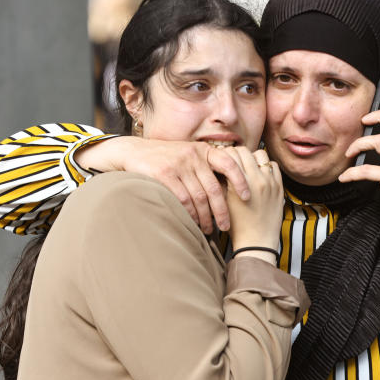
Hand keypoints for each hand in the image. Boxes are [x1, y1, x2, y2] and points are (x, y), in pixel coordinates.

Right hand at [76, 136, 249, 233]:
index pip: (229, 163)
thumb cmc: (165, 159)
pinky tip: (193, 222)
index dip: (240, 180)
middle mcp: (193, 155)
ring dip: (205, 217)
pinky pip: (182, 199)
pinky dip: (190, 214)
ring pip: (199, 197)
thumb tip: (227, 191)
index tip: (247, 197)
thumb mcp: (188, 156)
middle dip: (222, 211)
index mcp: (203, 150)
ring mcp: (178, 164)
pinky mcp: (164, 173)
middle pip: (214, 188)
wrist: (133, 152)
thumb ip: (205, 168)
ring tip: (208, 229)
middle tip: (225, 227)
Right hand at [224, 147, 283, 259]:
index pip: (230, 154)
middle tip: (232, 161)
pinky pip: (274, 166)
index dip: (223, 155)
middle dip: (236, 154)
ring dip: (253, 158)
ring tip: (247, 167)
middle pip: (244, 151)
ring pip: (260, 155)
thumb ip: (222, 181)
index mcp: (240, 182)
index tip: (221, 159)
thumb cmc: (236, 225)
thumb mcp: (223, 201)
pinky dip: (266, 166)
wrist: (256, 242)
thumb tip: (219, 165)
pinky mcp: (279, 187)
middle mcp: (257, 178)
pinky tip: (260, 174)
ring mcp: (270, 182)